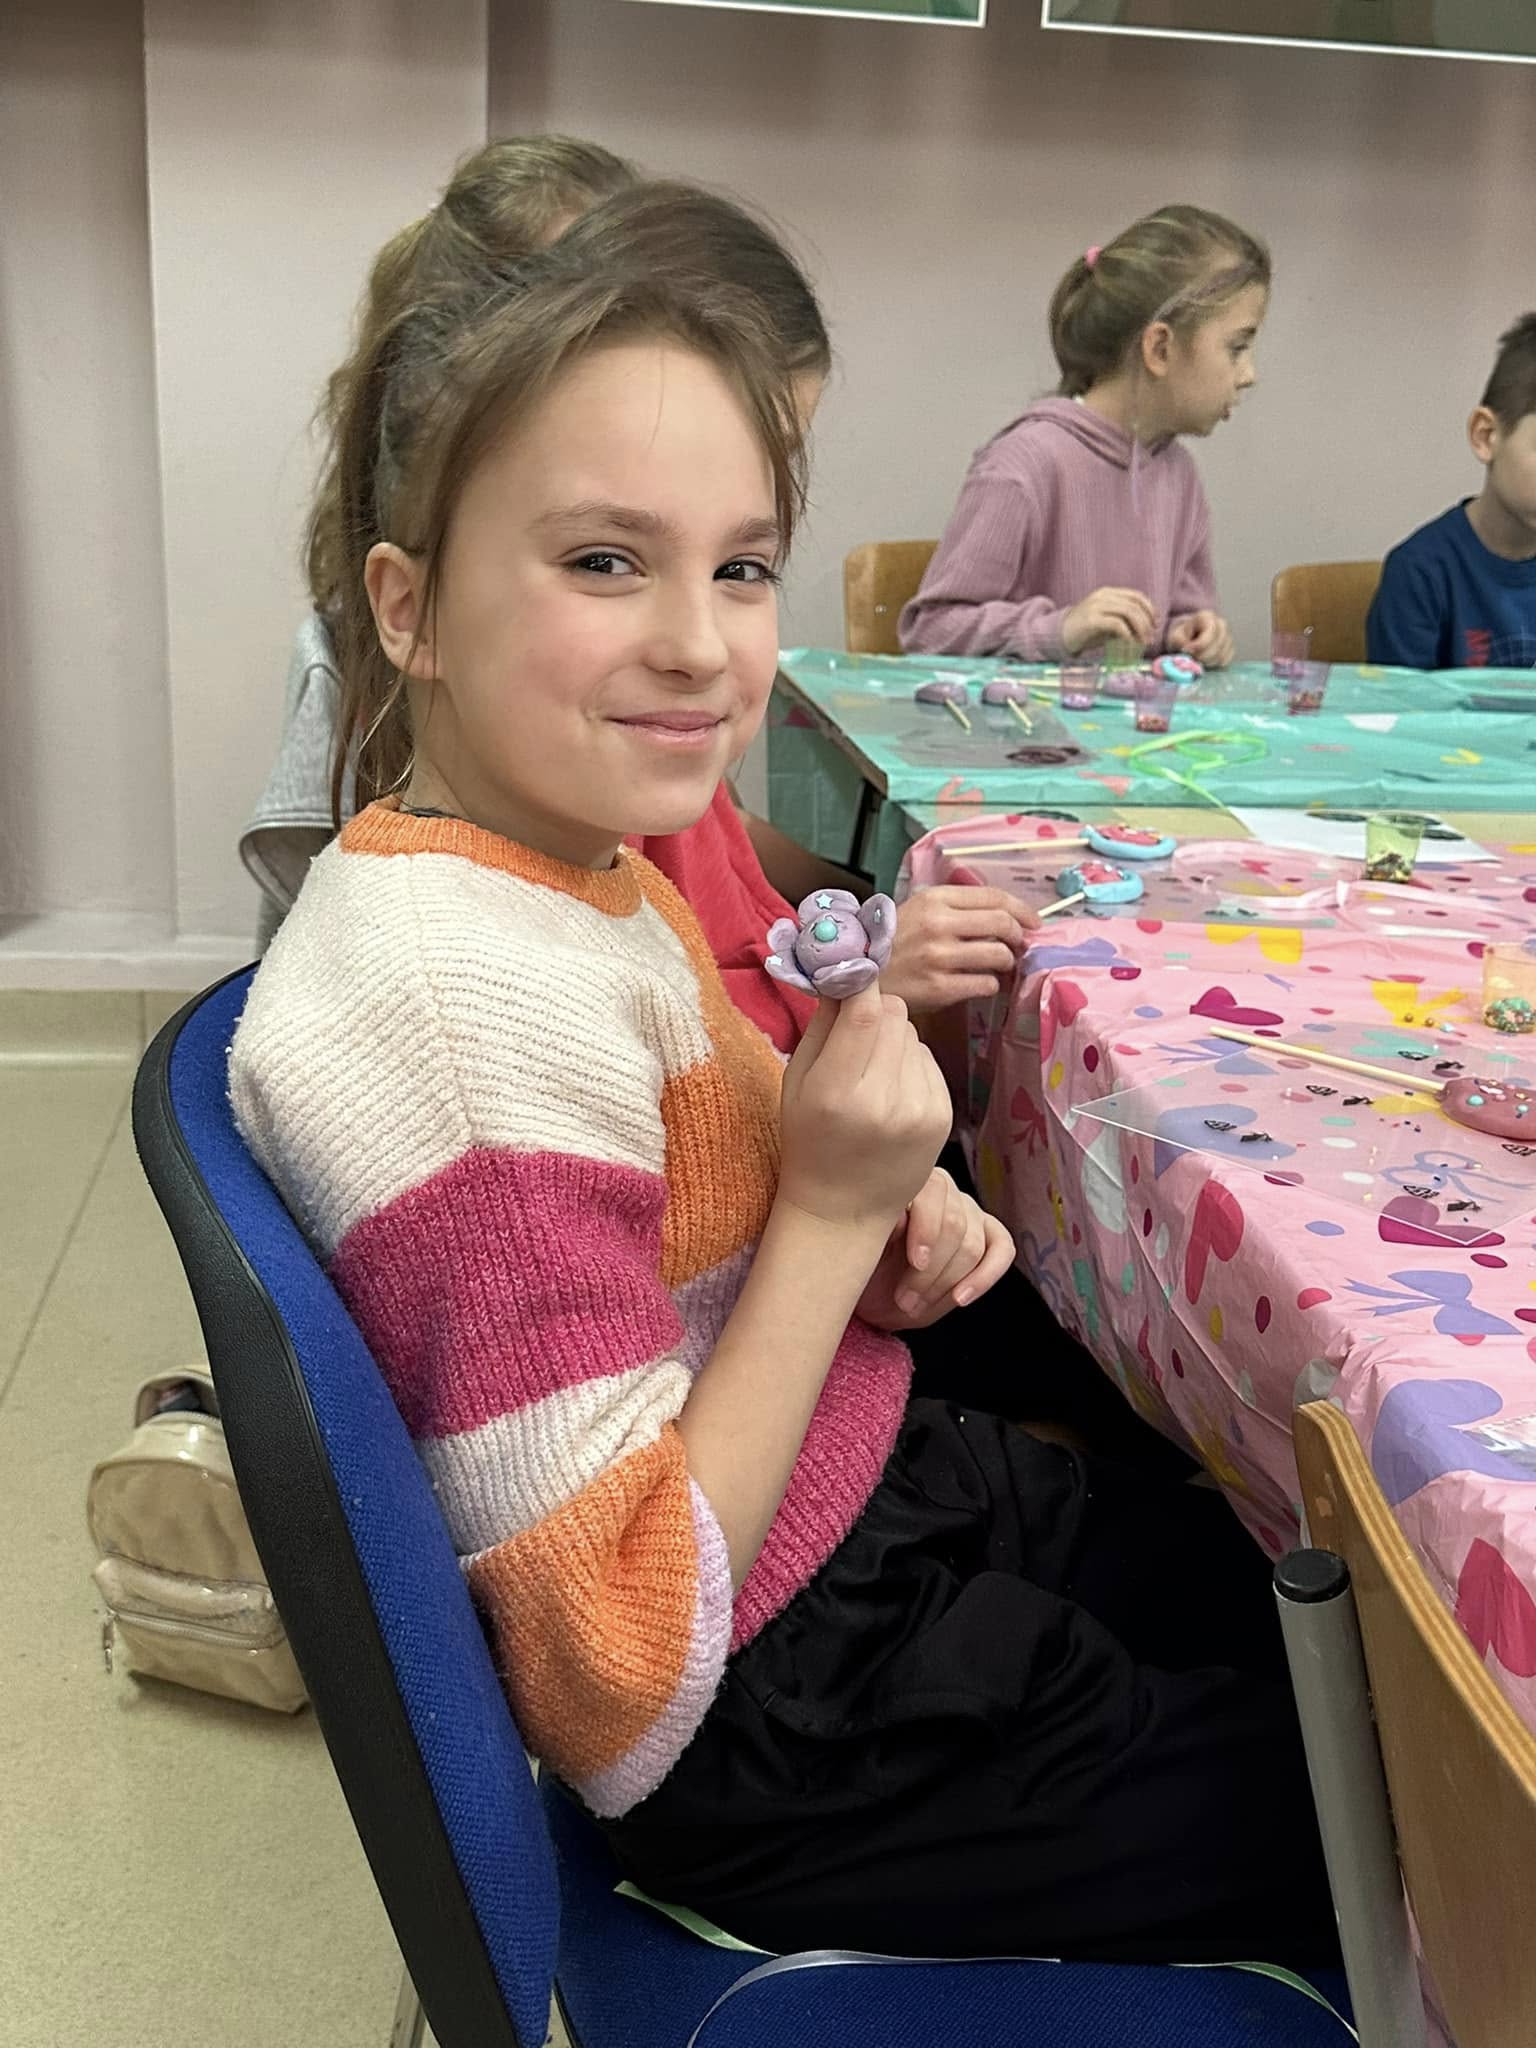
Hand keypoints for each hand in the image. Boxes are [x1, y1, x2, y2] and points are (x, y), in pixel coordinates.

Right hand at [778, 988, 952, 1233]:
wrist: (844, 1208)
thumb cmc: (810, 1140)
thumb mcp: (796, 1082)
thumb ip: (821, 1025)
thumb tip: (844, 969)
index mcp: (835, 1092)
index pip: (863, 1014)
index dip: (861, 981)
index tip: (853, 968)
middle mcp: (881, 1101)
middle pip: (893, 1015)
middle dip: (874, 1011)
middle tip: (855, 1035)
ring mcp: (919, 1110)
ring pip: (913, 1035)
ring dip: (893, 1039)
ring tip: (872, 1075)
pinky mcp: (942, 1116)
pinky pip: (929, 1060)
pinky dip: (911, 1064)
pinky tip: (892, 1092)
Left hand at [855, 1168, 1015, 1330]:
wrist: (873, 1294)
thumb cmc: (865, 1268)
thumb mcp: (862, 1254)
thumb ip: (881, 1234)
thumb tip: (899, 1216)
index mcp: (907, 1182)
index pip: (933, 1190)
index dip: (928, 1228)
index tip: (916, 1262)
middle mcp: (942, 1189)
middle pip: (955, 1225)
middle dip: (931, 1271)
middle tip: (904, 1301)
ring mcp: (969, 1211)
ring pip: (973, 1245)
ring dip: (946, 1283)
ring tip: (915, 1306)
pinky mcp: (990, 1235)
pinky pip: (1002, 1250)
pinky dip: (984, 1277)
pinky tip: (961, 1299)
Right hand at [880, 885, 1037, 1014]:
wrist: (858, 970)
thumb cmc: (893, 939)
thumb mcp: (919, 908)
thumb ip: (957, 906)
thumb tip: (1005, 916)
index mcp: (935, 899)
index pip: (995, 898)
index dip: (1022, 909)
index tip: (1034, 922)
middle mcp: (938, 924)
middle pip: (1003, 924)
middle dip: (1019, 936)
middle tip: (1018, 944)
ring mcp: (939, 957)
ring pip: (999, 955)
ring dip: (1006, 961)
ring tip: (997, 965)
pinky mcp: (939, 987)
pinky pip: (985, 984)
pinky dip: (990, 984)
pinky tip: (980, 982)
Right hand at [1061, 586, 1157, 654]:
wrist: (1058, 635)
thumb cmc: (1085, 631)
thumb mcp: (1106, 621)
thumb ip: (1123, 619)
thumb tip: (1146, 628)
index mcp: (1108, 593)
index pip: (1136, 596)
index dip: (1150, 610)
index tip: (1156, 625)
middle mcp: (1103, 596)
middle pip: (1135, 605)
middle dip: (1147, 623)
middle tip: (1151, 638)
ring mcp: (1096, 606)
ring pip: (1129, 612)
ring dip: (1140, 629)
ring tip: (1143, 642)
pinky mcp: (1091, 619)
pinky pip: (1116, 624)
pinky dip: (1127, 634)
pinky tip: (1129, 642)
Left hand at [1167, 610, 1234, 667]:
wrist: (1187, 640)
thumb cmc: (1181, 636)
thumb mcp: (1175, 636)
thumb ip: (1179, 642)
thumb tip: (1188, 651)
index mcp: (1207, 616)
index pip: (1210, 632)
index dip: (1198, 645)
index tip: (1187, 651)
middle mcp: (1221, 624)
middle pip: (1217, 645)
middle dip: (1202, 656)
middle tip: (1191, 659)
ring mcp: (1228, 636)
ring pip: (1221, 654)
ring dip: (1207, 662)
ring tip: (1196, 660)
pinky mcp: (1230, 649)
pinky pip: (1225, 661)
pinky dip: (1214, 665)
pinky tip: (1205, 662)